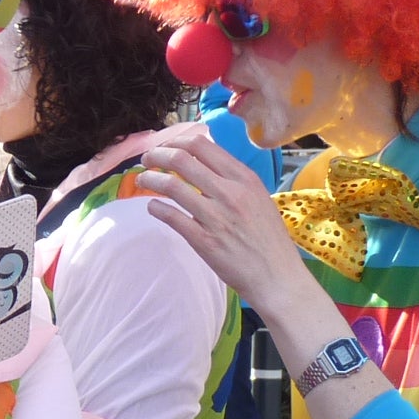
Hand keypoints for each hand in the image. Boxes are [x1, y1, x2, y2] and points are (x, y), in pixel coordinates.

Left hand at [135, 130, 311, 314]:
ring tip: (142, 180)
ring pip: (171, 186)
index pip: (201, 145)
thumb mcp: (258, 197)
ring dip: (149, 179)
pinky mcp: (204, 241)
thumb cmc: (267, 237)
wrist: (276, 276)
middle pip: (181, 160)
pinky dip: (155, 208)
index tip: (165, 146)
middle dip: (156, 155)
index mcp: (244, 178)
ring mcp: (216, 217)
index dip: (176, 141)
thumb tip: (202, 161)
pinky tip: (152, 207)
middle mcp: (230, 192)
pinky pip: (171, 217)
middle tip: (146, 160)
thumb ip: (233, 179)